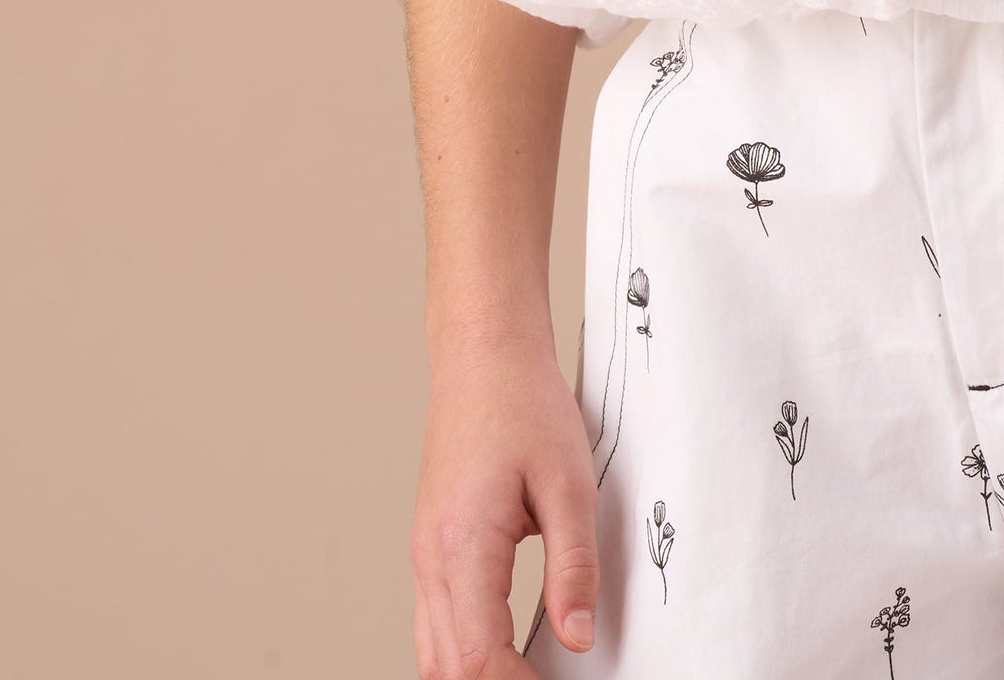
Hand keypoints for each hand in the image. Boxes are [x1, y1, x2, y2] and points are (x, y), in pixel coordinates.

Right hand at [412, 327, 597, 679]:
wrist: (484, 355)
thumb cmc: (524, 405)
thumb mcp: (569, 484)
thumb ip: (574, 567)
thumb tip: (579, 638)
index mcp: (462, 546)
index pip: (479, 658)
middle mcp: (430, 558)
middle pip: (448, 667)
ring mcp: (423, 554)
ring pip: (433, 652)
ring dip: (474, 675)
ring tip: (527, 676)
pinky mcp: (430, 546)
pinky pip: (434, 622)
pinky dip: (462, 650)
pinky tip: (500, 652)